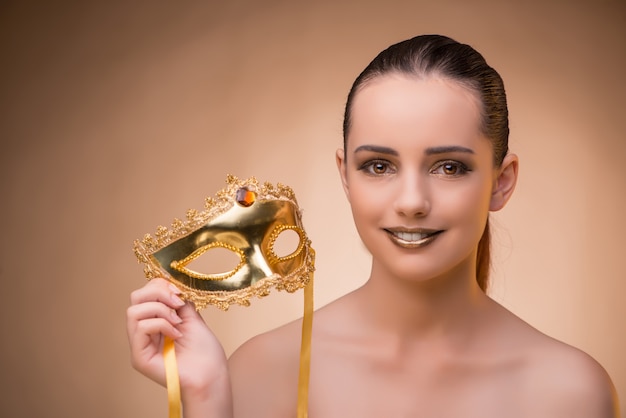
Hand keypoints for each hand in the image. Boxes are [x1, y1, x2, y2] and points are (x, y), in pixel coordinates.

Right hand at [126, 278, 228, 398]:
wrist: (210, 375)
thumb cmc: (204, 351)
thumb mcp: (192, 317)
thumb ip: (179, 302)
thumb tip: (170, 285)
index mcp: (155, 320)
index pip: (144, 293)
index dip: (160, 285)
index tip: (180, 292)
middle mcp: (144, 331)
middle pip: (135, 298)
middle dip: (158, 293)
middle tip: (178, 303)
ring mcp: (140, 344)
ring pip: (134, 311)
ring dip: (161, 310)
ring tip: (178, 322)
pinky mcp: (139, 357)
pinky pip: (140, 328)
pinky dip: (160, 324)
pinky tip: (176, 334)